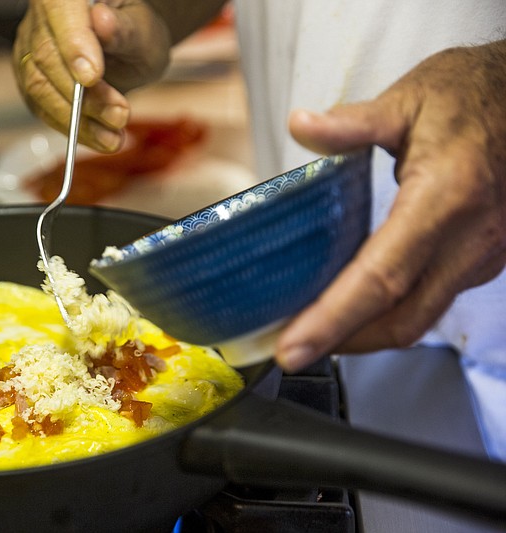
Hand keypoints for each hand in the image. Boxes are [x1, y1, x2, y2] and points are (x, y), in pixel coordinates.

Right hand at [12, 0, 171, 152]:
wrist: (126, 50)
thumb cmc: (134, 33)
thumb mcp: (142, 29)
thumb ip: (123, 28)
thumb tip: (102, 21)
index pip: (59, 10)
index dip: (72, 44)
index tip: (92, 77)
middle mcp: (41, 17)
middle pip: (47, 56)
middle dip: (84, 95)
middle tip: (119, 114)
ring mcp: (30, 48)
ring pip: (40, 88)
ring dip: (78, 119)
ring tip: (113, 135)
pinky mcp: (31, 79)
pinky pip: (42, 108)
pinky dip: (72, 129)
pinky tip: (99, 137)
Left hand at [276, 40, 505, 371]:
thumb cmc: (476, 94)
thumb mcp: (410, 99)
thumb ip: (352, 122)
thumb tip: (300, 125)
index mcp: (445, 199)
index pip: (380, 278)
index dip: (333, 320)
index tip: (293, 347)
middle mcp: (471, 240)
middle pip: (401, 319)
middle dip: (342, 344)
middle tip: (290, 350)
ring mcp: (486, 255)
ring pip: (420, 317)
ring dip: (366, 332)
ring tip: (314, 331)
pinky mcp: (488, 258)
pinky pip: (434, 299)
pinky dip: (390, 311)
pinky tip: (356, 302)